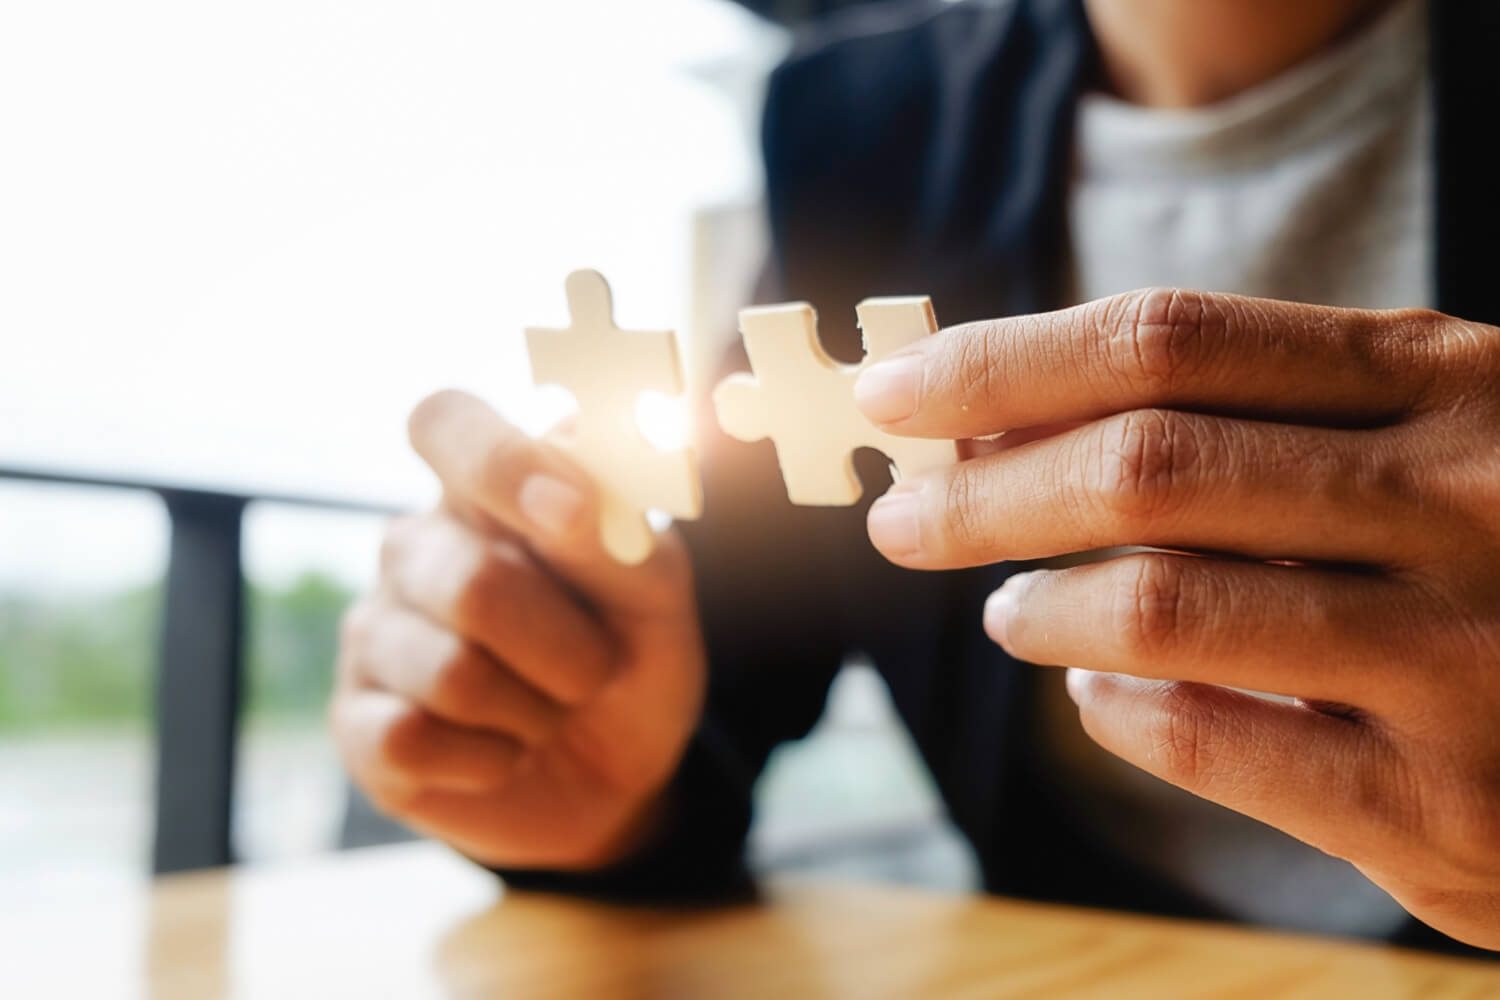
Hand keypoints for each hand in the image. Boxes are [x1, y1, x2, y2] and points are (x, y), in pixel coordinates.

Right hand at [330, 390, 706, 869]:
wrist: (621, 778)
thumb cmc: (629, 657)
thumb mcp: (653, 591)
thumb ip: (614, 526)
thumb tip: (564, 476)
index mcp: (486, 491)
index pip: (445, 421)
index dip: (500, 461)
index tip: (572, 510)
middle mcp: (416, 548)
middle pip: (473, 583)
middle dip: (566, 648)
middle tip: (595, 669)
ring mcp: (375, 634)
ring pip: (451, 675)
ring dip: (536, 711)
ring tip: (547, 711)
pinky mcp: (357, 725)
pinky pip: (414, 740)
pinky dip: (491, 759)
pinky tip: (502, 752)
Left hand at [855, 288, 1499, 948]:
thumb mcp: (1425, 435)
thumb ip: (1251, 418)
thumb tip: (1006, 428)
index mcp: (1446, 383)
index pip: (1168, 340)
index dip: (1004, 362)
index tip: (895, 390)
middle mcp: (1462, 500)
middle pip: (1145, 465)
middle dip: (982, 493)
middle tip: (902, 520)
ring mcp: (1462, 656)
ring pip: (1162, 605)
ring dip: (1042, 604)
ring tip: (1007, 609)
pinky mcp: (1447, 803)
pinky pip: (1216, 744)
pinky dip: (1121, 713)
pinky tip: (1098, 693)